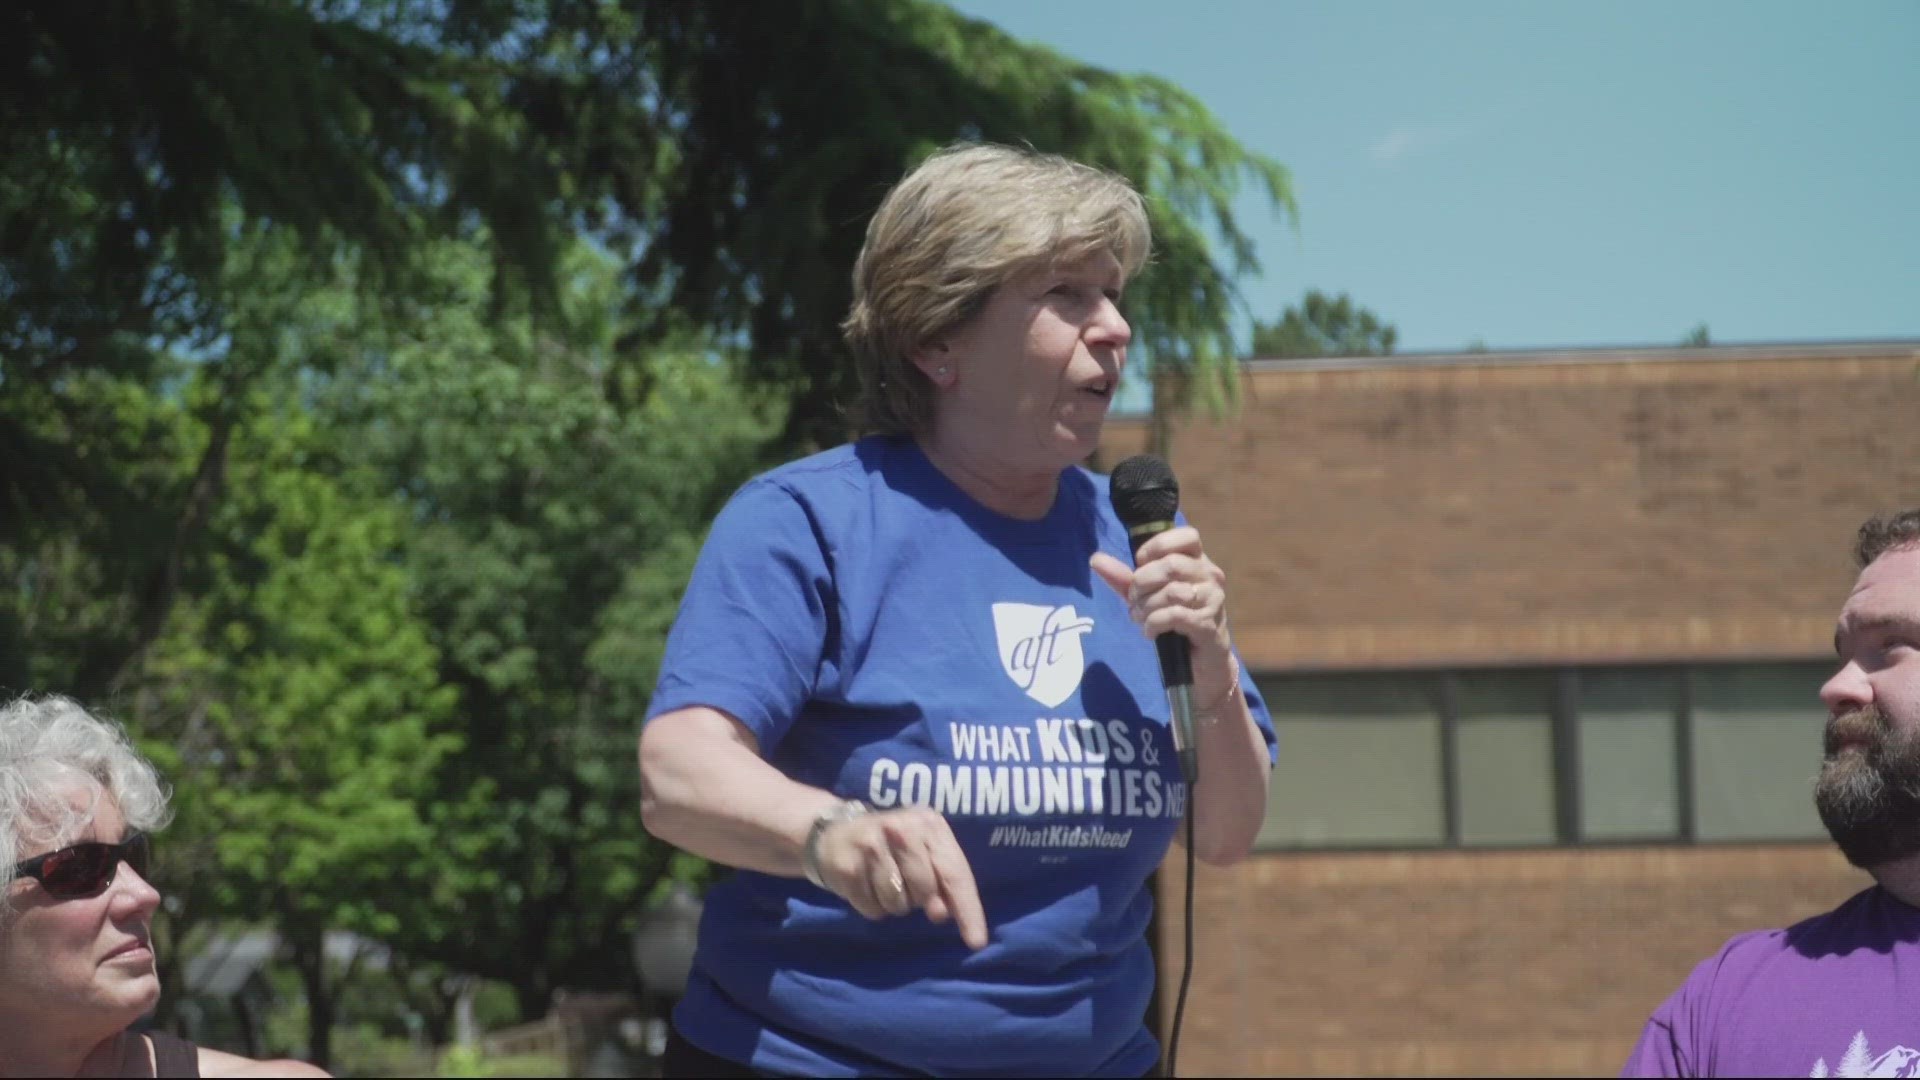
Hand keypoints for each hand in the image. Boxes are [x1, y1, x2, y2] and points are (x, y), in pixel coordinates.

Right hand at [814, 806, 988, 949]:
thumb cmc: (892, 847)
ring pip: (898, 905)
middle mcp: (901, 829)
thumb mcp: (923, 852)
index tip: (976, 942)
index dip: (968, 910)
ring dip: (894, 904)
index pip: (955, 873)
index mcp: (929, 824)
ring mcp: (871, 847)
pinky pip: (872, 910)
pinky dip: (872, 906)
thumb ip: (941, 881)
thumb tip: (941, 913)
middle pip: (926, 891)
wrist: (833, 834)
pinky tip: (864, 885)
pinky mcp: (848, 867)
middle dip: (918, 898)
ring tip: (882, 881)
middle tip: (904, 882)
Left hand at [1090, 527, 1237, 708]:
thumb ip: (1124, 579)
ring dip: (1146, 607)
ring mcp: (1213, 600)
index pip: (1187, 536)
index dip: (1156, 548)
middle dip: (1142, 584)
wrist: (1201, 665)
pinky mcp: (1209, 625)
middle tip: (1133, 601)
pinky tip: (1150, 632)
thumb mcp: (1147, 597)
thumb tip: (1096, 559)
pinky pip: (1175, 615)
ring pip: (1171, 592)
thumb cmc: (1175, 624)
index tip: (1140, 567)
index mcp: (1198, 562)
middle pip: (1171, 565)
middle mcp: (1211, 576)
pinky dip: (1154, 624)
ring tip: (1140, 619)